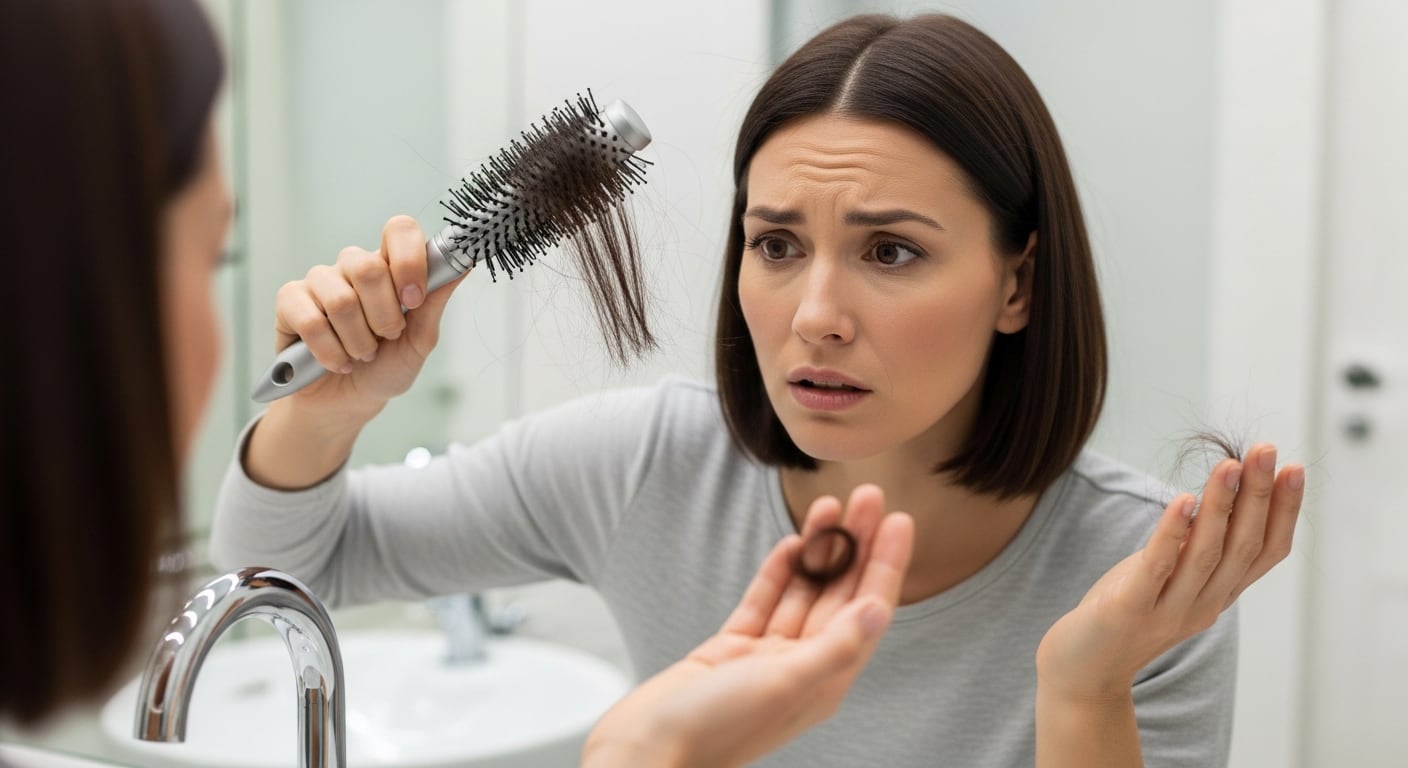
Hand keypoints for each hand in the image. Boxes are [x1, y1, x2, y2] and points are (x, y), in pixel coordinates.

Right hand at [272, 215, 465, 412]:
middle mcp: (353, 267)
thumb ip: (435, 302)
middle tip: (387, 338)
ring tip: (362, 355)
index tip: (414, 300)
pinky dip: (330, 352)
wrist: (350, 402)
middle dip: (384, 317)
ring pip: (340, 300)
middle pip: (368, 268)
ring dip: (358, 341)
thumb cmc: (386, 366)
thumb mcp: (420, 341)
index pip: (399, 230)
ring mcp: (319, 281)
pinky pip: (310, 320)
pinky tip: (338, 362)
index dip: (409, 260)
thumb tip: (463, 264)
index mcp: (389, 267)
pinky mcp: (290, 301)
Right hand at [580, 485, 914, 767]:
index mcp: (824, 682)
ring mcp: (764, 659)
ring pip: (803, 593)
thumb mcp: (782, 686)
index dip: (886, 564)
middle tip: (868, 495)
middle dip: (857, 545)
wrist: (646, 752)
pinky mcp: (730, 651)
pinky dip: (778, 573)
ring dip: (819, 549)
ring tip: (830, 505)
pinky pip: (764, 604)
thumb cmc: (712, 731)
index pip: (868, 612)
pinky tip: (792, 544)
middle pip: (840, 596)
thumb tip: (878, 609)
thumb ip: (833, 647)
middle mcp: (801, 669)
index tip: (897, 519)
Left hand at [1035, 442, 1303, 700]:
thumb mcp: (1170, 577)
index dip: (1283, 513)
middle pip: (1242, 547)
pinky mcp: (1129, 611)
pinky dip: (1173, 533)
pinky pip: (1158, 568)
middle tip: (1268, 452)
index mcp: (1218, 595)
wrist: (1082, 671)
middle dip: (1259, 497)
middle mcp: (1202, 606)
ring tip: (1231, 465)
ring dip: (1221, 507)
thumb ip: (1195, 547)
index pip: (1265, 553)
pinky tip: (1183, 501)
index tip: (1293, 469)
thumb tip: (1218, 492)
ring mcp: (1168, 611)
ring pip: (1206, 554)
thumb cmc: (1125, 611)